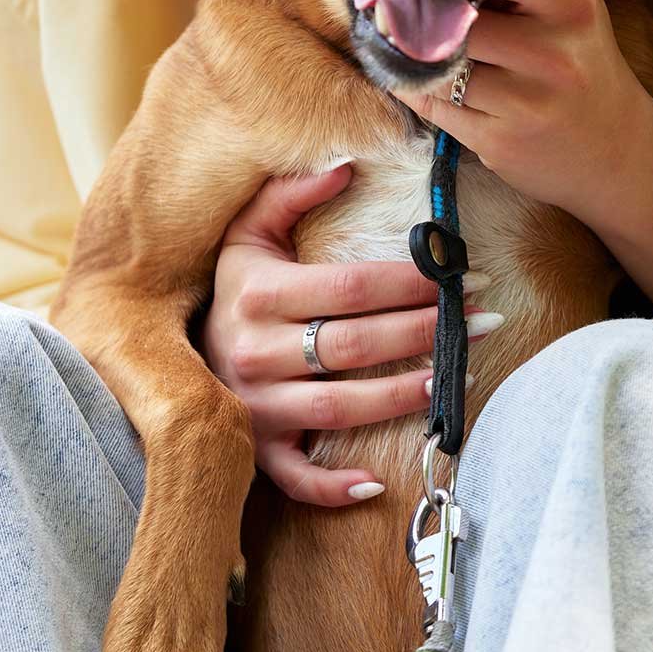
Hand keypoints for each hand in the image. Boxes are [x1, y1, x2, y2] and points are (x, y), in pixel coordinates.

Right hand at [200, 170, 492, 505]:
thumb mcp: (247, 234)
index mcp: (257, 295)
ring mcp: (255, 408)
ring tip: (455, 374)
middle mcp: (254, 353)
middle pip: (356, 344)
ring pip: (339, 406)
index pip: (350, 287)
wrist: (170, 353)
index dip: (410, 280)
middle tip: (482, 318)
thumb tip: (347, 166)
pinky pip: (294, 479)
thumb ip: (290, 194)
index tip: (460, 272)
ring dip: (403, 395)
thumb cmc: (232, 288)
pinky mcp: (255, 450)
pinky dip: (332, 485)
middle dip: (425, 330)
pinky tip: (377, 479)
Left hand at [398, 0, 652, 335]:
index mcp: (571, 5)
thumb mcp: (571, 10)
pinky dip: (412, 85)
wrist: (618, 153)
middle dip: (424, 8)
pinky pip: (430, 103)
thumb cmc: (583, 65)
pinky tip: (410, 73)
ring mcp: (524, 103)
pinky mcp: (498, 142)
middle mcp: (551, 53)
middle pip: (455, 14)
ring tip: (395, 33)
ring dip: (411, 50)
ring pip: (436, 61)